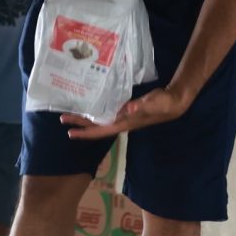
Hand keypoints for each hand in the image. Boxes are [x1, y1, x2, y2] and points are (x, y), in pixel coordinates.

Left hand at [64, 86, 188, 141]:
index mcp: (125, 123)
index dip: (85, 133)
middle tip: (62, 119)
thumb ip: (142, 106)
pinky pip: (106, 111)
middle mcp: (121, 122)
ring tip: (71, 113)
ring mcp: (123, 116)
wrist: (174, 102)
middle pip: (96, 126)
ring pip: (100, 119)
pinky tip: (90, 105)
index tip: (70, 133)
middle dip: (79, 124)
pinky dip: (96, 109)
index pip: (101, 131)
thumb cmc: (164, 103)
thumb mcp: (154, 103)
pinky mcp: (126, 110)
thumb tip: (129, 109)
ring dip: (85, 118)